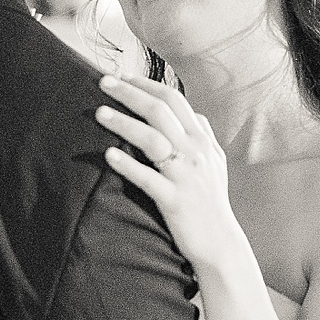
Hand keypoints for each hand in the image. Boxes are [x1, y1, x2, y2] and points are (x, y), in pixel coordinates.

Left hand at [97, 74, 254, 283]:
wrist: (220, 243)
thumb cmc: (211, 202)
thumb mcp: (215, 163)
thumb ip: (203, 135)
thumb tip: (193, 113)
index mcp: (202, 140)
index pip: (174, 100)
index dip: (146, 84)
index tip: (122, 76)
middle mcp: (195, 152)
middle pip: (160, 111)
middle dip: (130, 93)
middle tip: (103, 82)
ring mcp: (185, 175)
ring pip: (152, 139)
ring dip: (124, 123)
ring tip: (99, 113)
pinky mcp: (174, 200)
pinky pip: (148, 178)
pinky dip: (127, 165)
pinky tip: (108, 155)